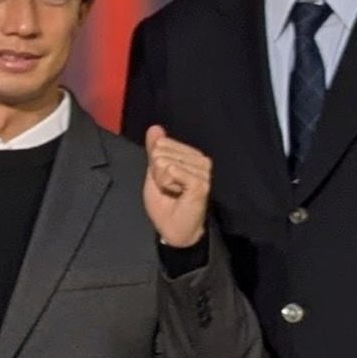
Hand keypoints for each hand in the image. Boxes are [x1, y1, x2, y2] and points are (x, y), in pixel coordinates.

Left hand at [143, 127, 213, 249]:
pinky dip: (167, 184)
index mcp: (190, 155)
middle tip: (168, 188)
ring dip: (162, 181)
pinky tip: (178, 194)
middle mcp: (200, 159)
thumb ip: (154, 150)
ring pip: (165, 162)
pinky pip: (171, 171)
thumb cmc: (166, 204)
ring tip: (174, 192)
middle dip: (157, 173)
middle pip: (161, 152)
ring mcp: (202, 170)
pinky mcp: (200, 181)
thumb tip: (155, 128)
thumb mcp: (154, 173)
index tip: (164, 180)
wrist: (174, 230)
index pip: (161, 144)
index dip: (154, 165)